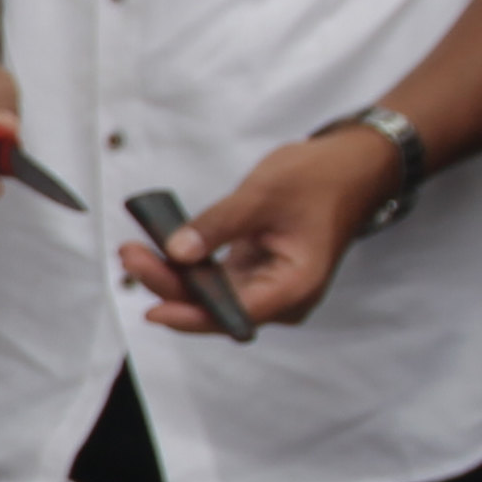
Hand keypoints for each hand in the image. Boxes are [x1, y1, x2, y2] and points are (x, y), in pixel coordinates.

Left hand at [117, 131, 401, 333]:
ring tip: (134, 252)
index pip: (237, 313)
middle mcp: (283, 296)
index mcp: (297, 286)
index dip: (193, 314)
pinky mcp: (256, 272)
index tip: (154, 309)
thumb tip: (178, 250)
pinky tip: (156, 252)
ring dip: (172, 277)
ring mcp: (268, 286)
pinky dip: (187, 268)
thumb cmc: (320, 179)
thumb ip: (219, 225)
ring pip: (211, 295)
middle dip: (170, 287)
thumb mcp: (263, 194)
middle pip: (217, 306)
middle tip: (130, 258)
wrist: (351, 167)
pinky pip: (215, 280)